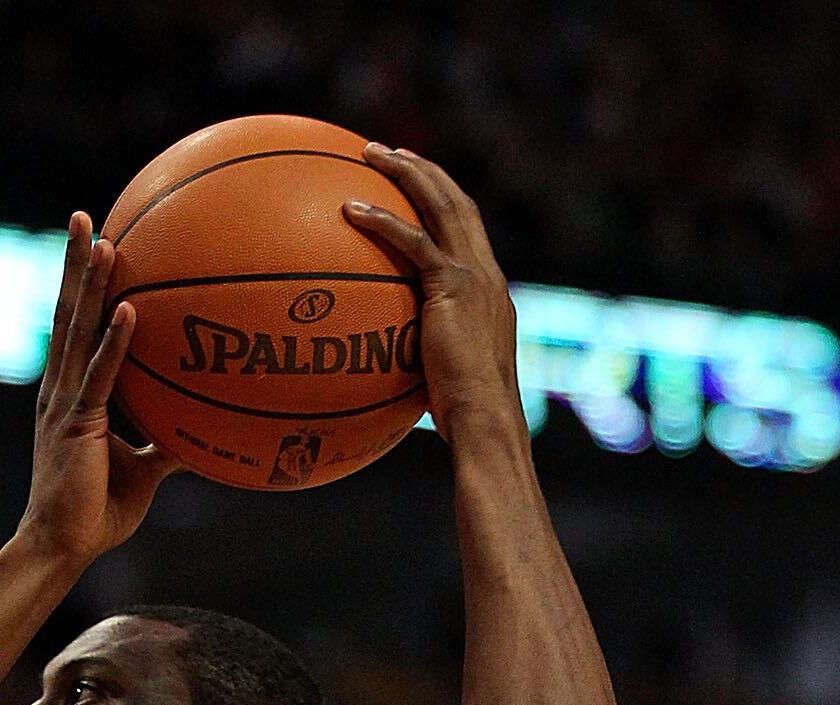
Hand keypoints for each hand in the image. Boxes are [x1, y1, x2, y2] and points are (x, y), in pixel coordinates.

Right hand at [15, 212, 174, 571]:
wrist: (62, 546)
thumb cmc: (96, 514)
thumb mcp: (142, 474)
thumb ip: (166, 447)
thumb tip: (201, 438)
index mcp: (71, 393)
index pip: (74, 327)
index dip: (80, 286)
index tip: (93, 244)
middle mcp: (61, 388)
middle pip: (67, 312)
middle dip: (75, 263)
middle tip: (84, 216)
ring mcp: (65, 402)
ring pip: (77, 331)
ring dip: (90, 283)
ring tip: (102, 239)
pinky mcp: (77, 423)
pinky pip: (100, 375)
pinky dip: (115, 341)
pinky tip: (130, 309)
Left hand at [343, 149, 520, 445]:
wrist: (487, 418)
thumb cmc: (467, 418)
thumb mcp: (448, 380)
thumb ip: (428, 360)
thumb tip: (390, 374)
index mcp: (489, 291)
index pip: (468, 231)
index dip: (444, 201)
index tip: (418, 182)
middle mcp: (487, 274)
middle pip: (457, 202)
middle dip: (424, 171)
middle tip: (389, 152)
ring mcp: (473, 276)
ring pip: (440, 205)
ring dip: (405, 173)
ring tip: (370, 154)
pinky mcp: (452, 288)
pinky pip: (413, 242)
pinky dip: (382, 220)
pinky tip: (349, 210)